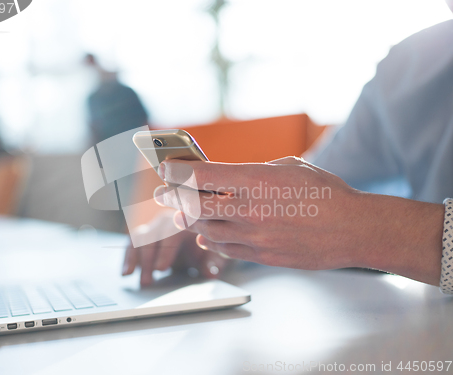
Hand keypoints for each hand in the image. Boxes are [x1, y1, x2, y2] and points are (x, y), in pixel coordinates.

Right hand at [122, 210, 229, 285]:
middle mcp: (167, 221)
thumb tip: (210, 273)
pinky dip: (127, 257)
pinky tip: (126, 273)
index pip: (173, 234)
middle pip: (153, 236)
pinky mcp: (144, 236)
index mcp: (186, 222)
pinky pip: (132, 244)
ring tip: (131, 276)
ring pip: (139, 238)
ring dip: (134, 258)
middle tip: (147, 281)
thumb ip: (213, 264)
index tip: (161, 269)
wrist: (203, 237)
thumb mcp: (215, 254)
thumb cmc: (209, 245)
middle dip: (148, 259)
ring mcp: (154, 227)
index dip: (166, 252)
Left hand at [155, 157, 443, 284]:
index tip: (165, 168)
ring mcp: (254, 237)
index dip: (176, 172)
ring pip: (205, 230)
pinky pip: (224, 249)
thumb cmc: (325, 193)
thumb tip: (226, 179)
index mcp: (256, 180)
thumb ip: (253, 173)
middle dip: (172, 197)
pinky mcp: (261, 256)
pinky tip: (206, 235)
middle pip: (194, 205)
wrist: (353, 230)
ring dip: (189, 220)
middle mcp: (249, 210)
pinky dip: (210, 240)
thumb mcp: (289, 167)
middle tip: (161, 193)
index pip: (201, 176)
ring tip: (181, 213)